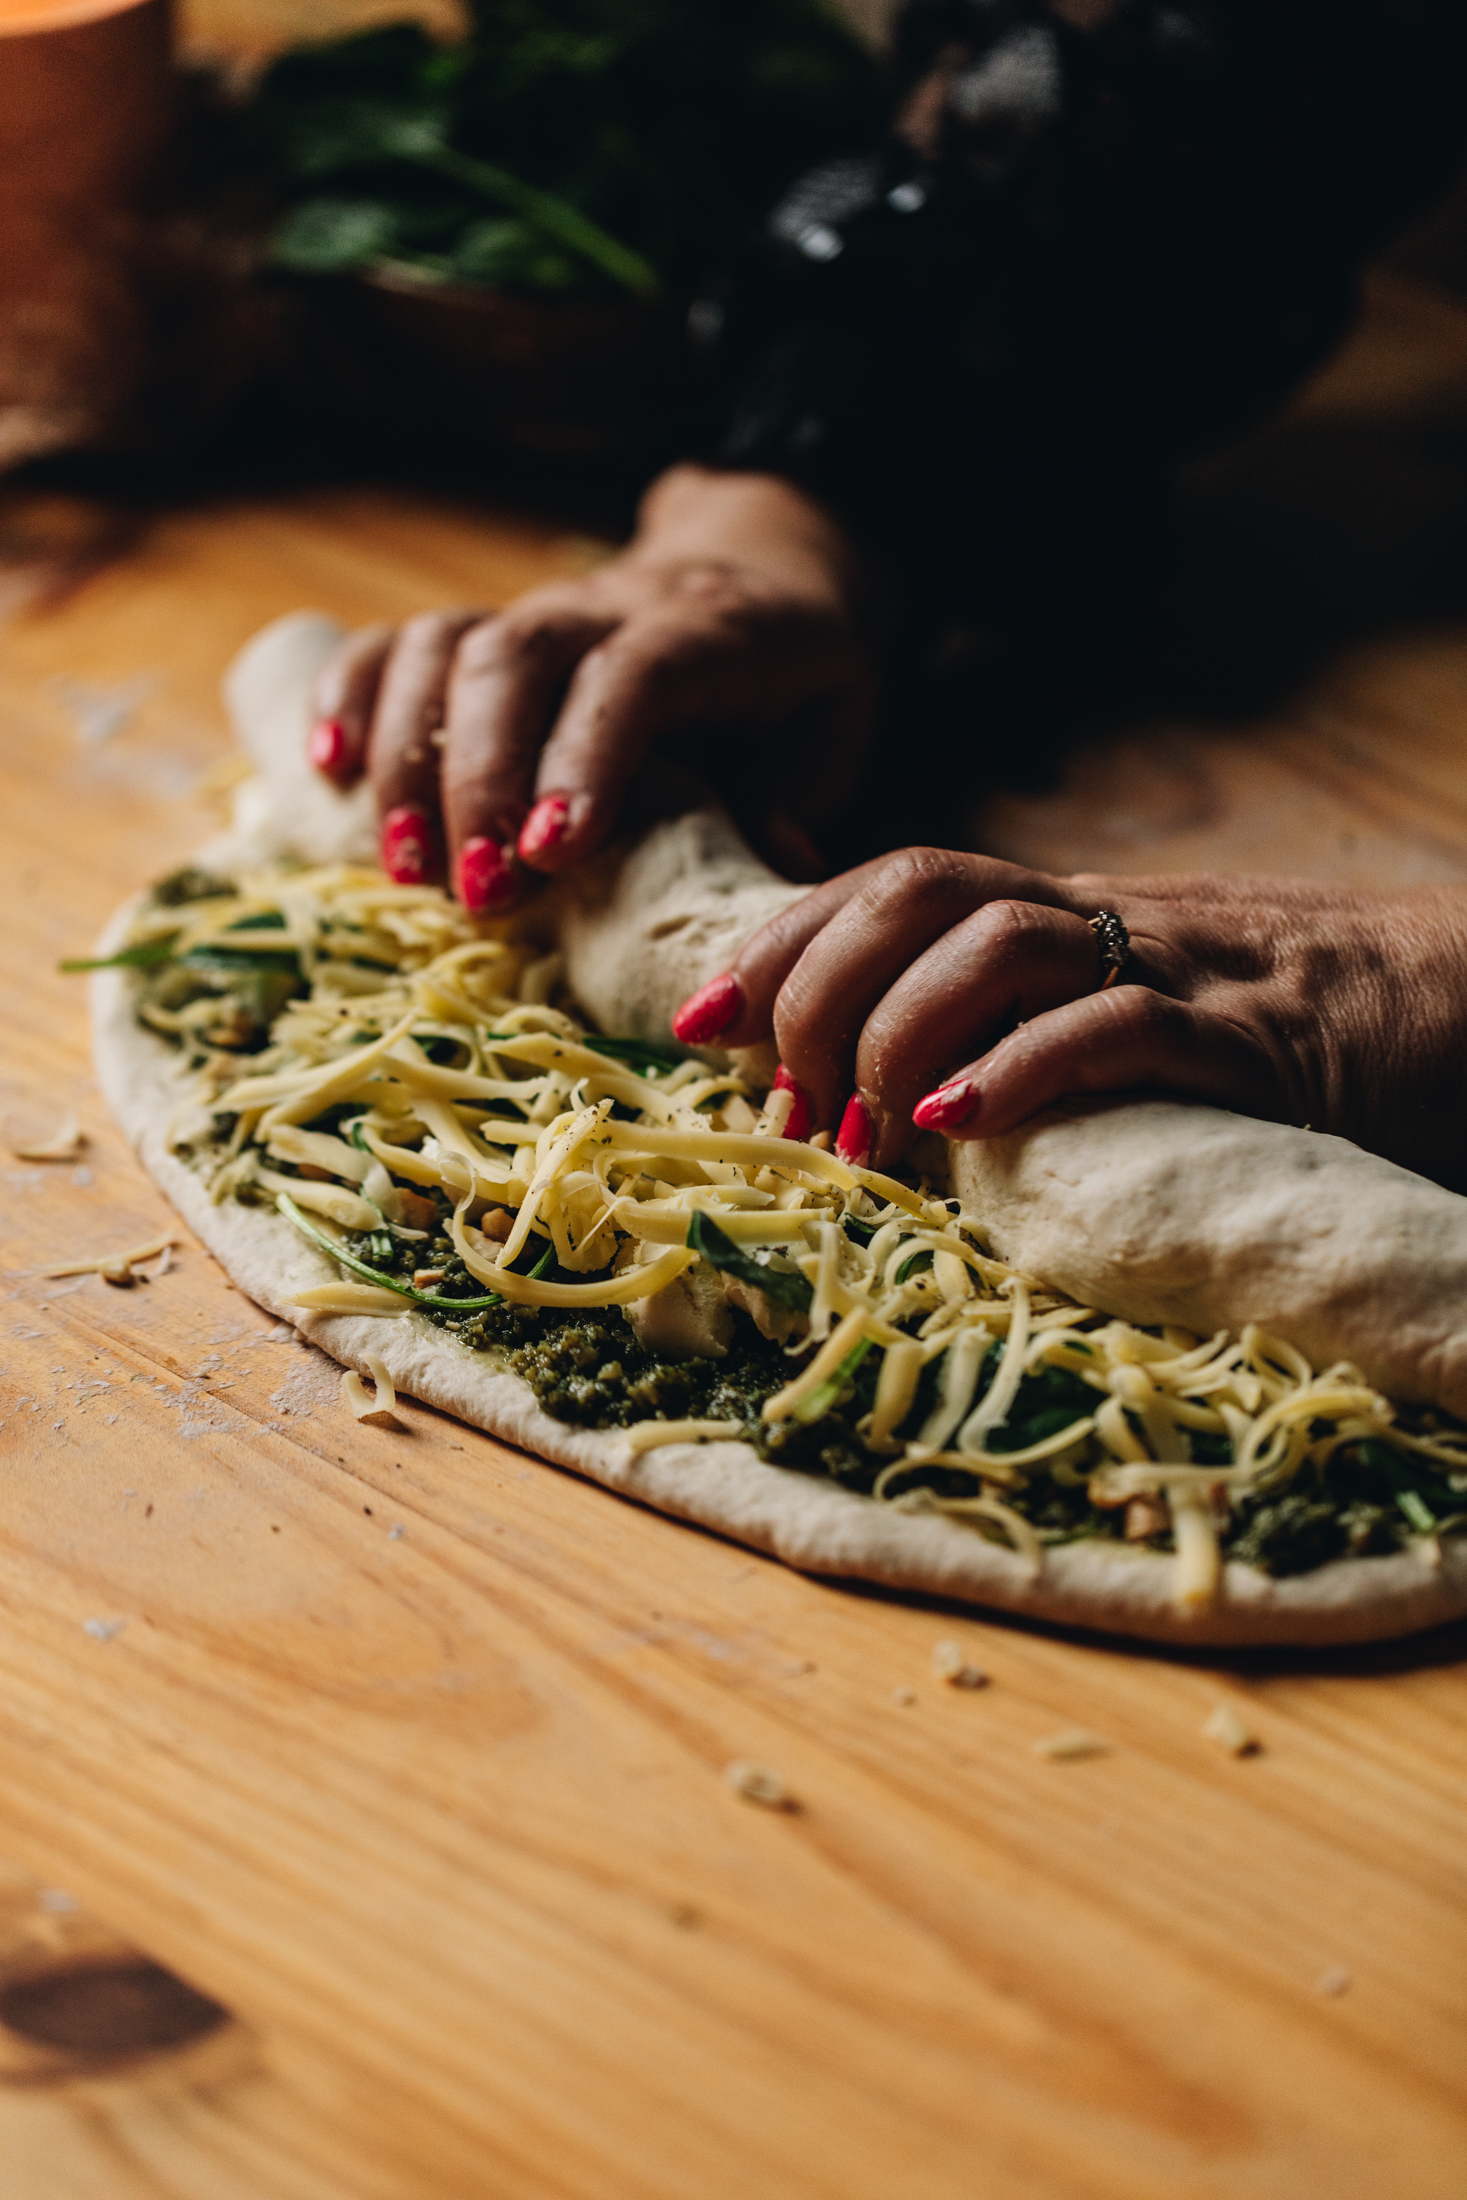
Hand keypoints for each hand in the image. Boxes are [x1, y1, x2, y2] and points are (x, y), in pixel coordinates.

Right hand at [307, 465, 880, 907]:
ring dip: (408, 754)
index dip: (586, 756)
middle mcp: (608, 606)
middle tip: (475, 891)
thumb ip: (796, 794)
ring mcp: (539, 612)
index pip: (632, 676)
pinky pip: (400, 641)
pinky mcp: (486, 631)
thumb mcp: (835, 733)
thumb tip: (777, 863)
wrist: (765, 568)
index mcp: (708, 630)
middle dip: (480, 778)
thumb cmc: (799, 678)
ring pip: (447, 646)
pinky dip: (352, 696)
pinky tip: (325, 770)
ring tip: (402, 864)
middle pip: (517, 660)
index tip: (554, 851)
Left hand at [675, 847, 1466, 1188]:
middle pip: (920, 890)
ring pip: (1000, 939)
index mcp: (1065, 915)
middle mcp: (1101, 920)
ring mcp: (1176, 966)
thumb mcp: (1125, 1008)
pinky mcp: (1250, 1037)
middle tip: (778, 1105)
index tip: (696, 1022)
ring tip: (855, 1128)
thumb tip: (881, 1103)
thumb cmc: (1279, 1029)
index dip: (782, 939)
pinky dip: (1024, 1068)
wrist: (1460, 1001)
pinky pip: (1121, 1024)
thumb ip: (1018, 1030)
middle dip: (816, 986)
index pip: (893, 882)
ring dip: (897, 1031)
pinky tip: (961, 1122)